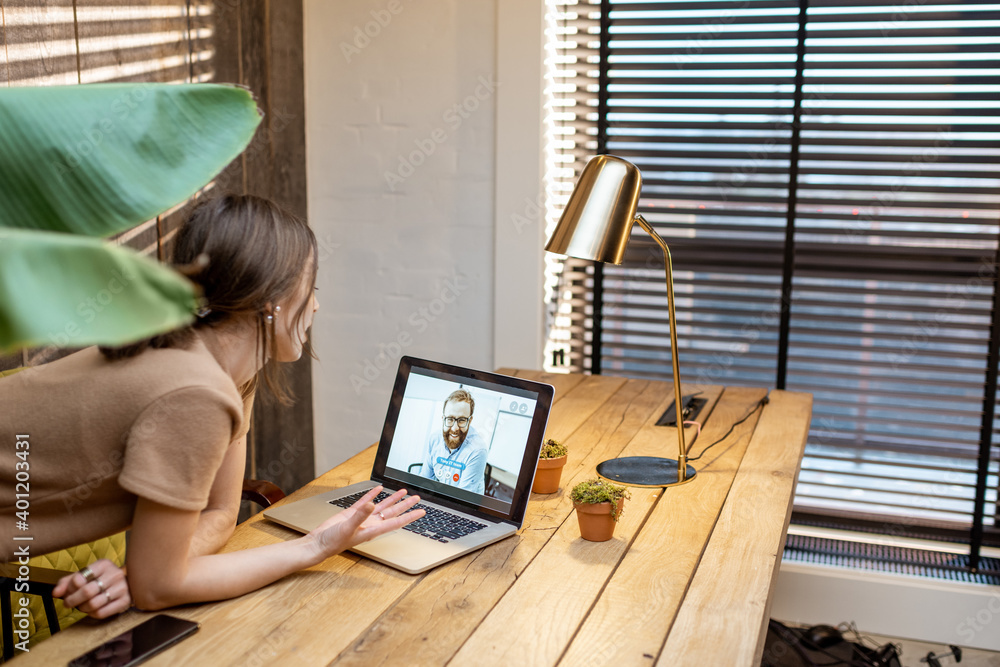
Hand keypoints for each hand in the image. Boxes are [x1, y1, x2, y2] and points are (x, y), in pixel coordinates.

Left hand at [52, 559, 131, 618]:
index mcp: (104, 564)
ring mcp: (122, 588)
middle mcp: (115, 574)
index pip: (79, 579)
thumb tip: (56, 593)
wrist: (125, 584)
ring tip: (82, 606)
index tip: (67, 593)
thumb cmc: (100, 579)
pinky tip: (92, 610)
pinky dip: (92, 614)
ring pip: (93, 604)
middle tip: (68, 603)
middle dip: (72, 600)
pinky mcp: (125, 601)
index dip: (68, 589)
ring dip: (82, 608)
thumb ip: (67, 582)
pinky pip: (101, 613)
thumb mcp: (85, 575)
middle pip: (86, 592)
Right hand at [308, 486, 424, 558]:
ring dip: (393, 499)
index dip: (410, 516)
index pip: (396, 521)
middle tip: (417, 498)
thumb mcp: (348, 527)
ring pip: (382, 507)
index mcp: (372, 529)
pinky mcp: (352, 514)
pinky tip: (379, 490)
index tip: (421, 512)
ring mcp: (362, 518)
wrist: (319, 543)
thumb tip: (372, 504)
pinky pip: (366, 502)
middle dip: (405, 505)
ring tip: (403, 492)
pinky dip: (373, 495)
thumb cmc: (333, 541)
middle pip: (393, 513)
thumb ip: (360, 515)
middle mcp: (370, 524)